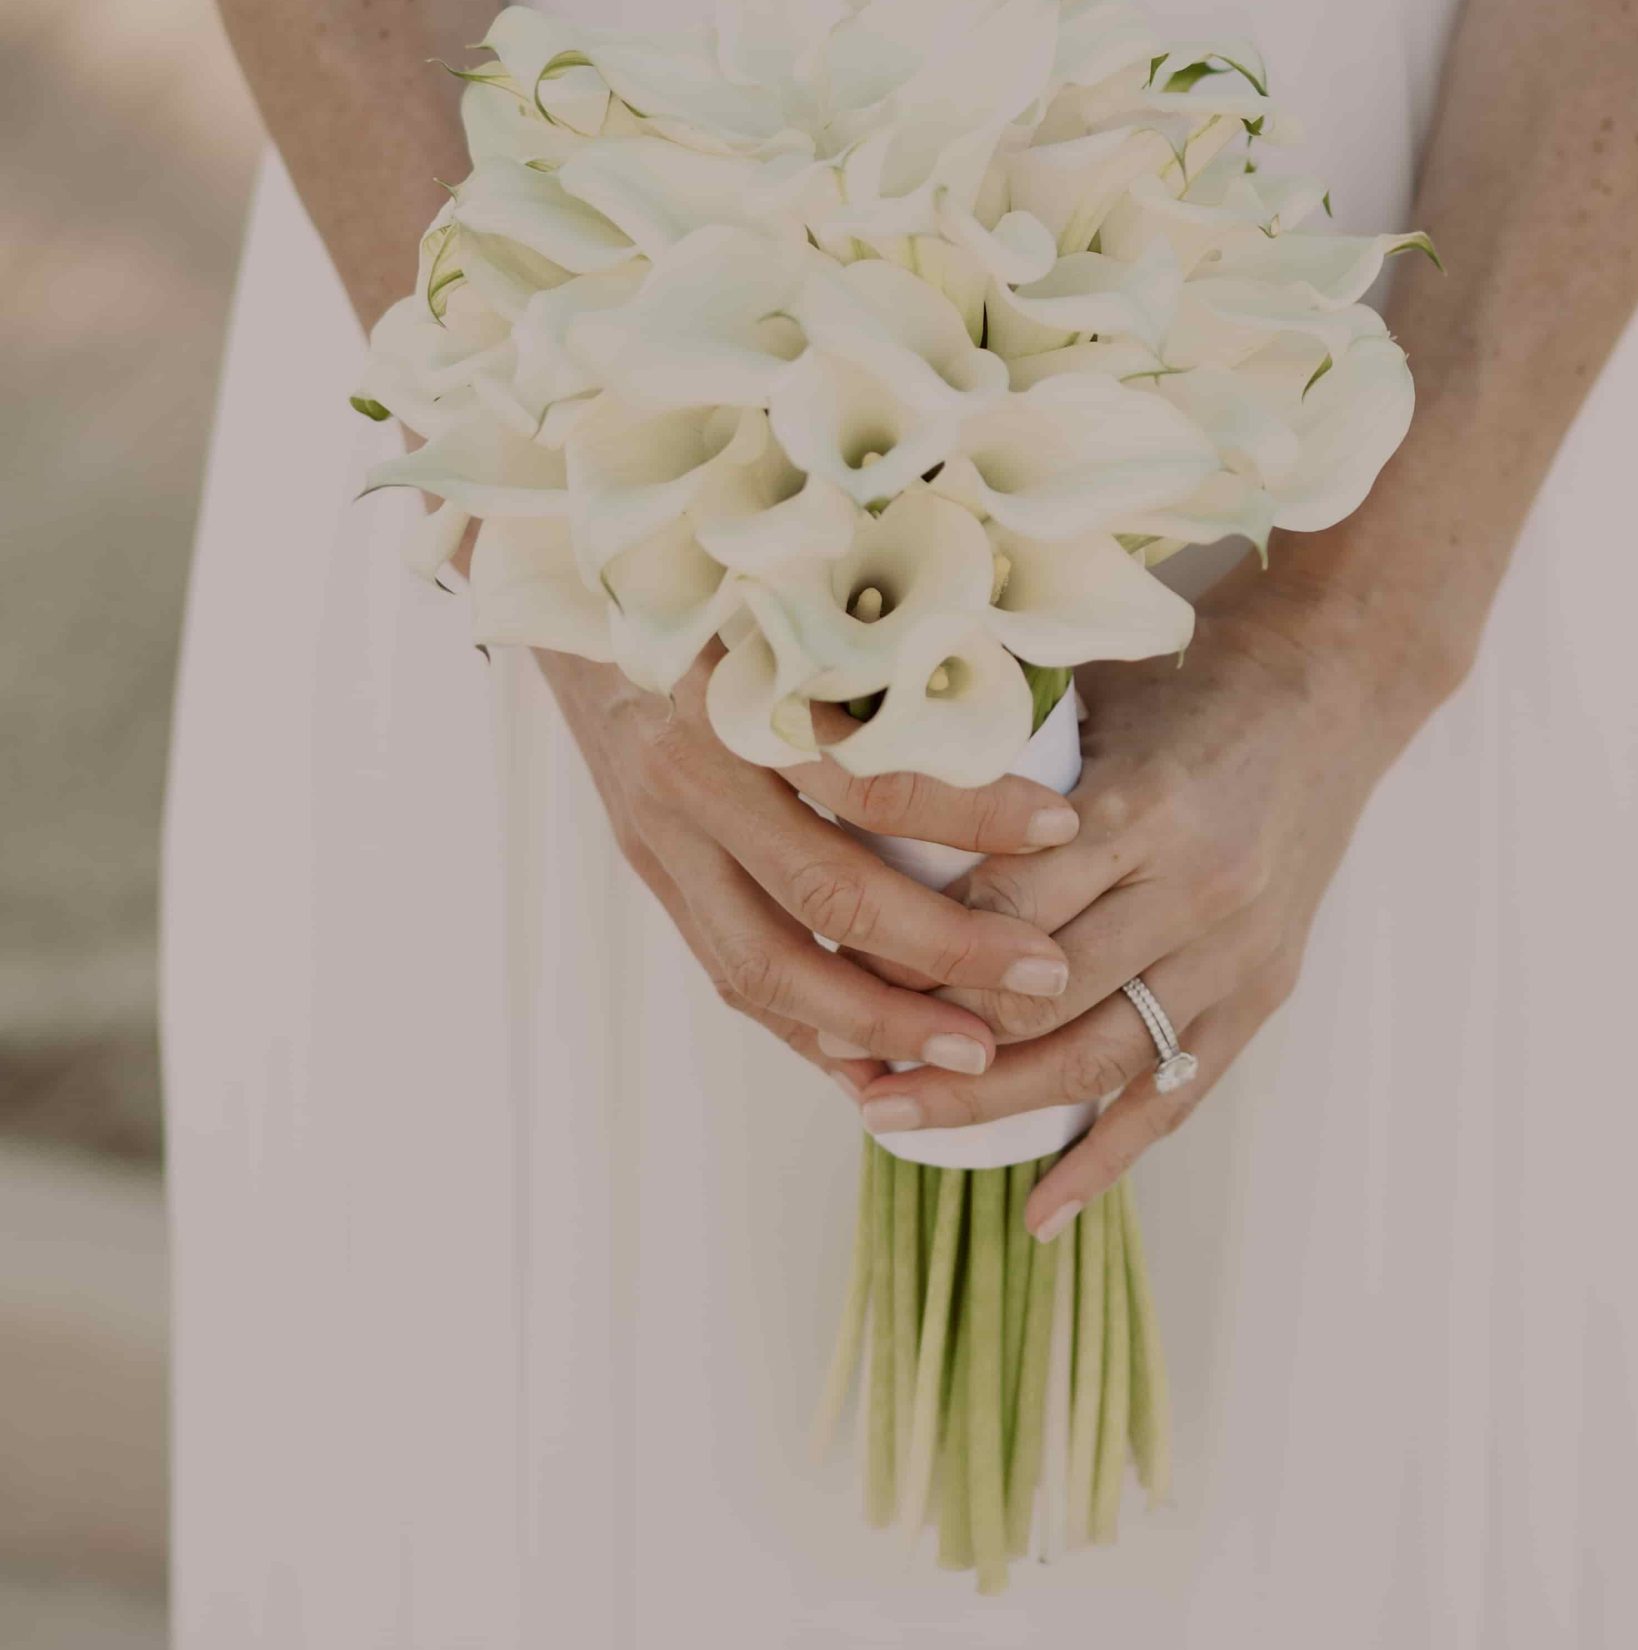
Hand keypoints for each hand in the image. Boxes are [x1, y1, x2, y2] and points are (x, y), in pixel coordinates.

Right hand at [537, 644, 1078, 1091]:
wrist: (563, 596)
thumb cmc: (707, 586)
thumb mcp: (786, 594)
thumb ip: (875, 650)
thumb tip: (1016, 689)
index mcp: (735, 697)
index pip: (867, 776)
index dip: (970, 811)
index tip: (1062, 826)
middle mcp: (690, 777)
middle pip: (824, 893)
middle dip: (944, 951)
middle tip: (1043, 975)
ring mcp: (660, 840)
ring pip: (765, 966)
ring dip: (877, 1022)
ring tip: (971, 1051)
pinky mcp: (651, 875)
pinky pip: (731, 973)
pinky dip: (806, 1027)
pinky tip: (877, 1063)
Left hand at [857, 564, 1447, 1236]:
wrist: (1337, 687)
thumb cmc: (1190, 678)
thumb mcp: (1092, 698)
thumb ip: (996, 762)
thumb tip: (856, 791)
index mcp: (1140, 804)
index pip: (1002, 906)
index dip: (911, 946)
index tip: (831, 961)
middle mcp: (1193, 888)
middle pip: (1040, 999)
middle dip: (931, 1042)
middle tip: (841, 1063)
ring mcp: (1236, 951)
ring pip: (1099, 1060)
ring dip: (991, 1105)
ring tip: (894, 1120)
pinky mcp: (1263, 991)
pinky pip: (1176, 1095)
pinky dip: (1107, 1160)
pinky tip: (1040, 1211)